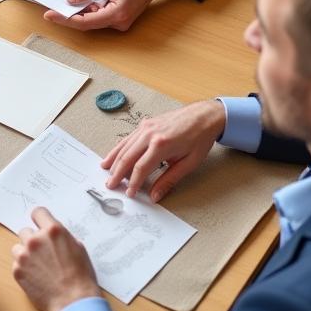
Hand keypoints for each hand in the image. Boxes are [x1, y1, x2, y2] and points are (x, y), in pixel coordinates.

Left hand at [12, 207, 100, 310]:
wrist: (74, 301)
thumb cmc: (80, 276)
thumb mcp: (78, 248)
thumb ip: (62, 237)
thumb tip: (54, 235)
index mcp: (53, 231)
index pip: (38, 212)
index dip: (39, 219)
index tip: (39, 224)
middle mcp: (36, 240)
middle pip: (26, 231)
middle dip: (33, 240)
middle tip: (43, 253)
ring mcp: (24, 256)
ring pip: (18, 247)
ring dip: (25, 253)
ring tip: (39, 266)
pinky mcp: (17, 271)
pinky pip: (16, 263)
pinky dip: (23, 268)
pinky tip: (36, 277)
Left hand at [43, 0, 184, 30]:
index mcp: (117, 14)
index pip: (85, 21)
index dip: (66, 19)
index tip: (50, 15)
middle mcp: (118, 22)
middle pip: (87, 23)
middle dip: (68, 16)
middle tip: (50, 8)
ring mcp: (118, 22)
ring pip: (91, 19)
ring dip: (78, 11)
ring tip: (63, 2)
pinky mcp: (117, 18)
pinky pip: (98, 16)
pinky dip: (87, 9)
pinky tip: (78, 1)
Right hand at [102, 100, 224, 200]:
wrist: (204, 115)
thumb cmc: (200, 138)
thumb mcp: (189, 163)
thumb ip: (169, 180)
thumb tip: (155, 195)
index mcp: (161, 144)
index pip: (141, 168)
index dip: (133, 183)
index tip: (130, 193)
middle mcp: (150, 134)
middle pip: (127, 157)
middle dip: (117, 173)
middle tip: (111, 185)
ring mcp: (146, 127)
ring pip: (124, 147)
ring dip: (114, 161)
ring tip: (107, 173)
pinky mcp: (145, 124)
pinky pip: (128, 138)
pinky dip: (118, 148)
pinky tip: (113, 156)